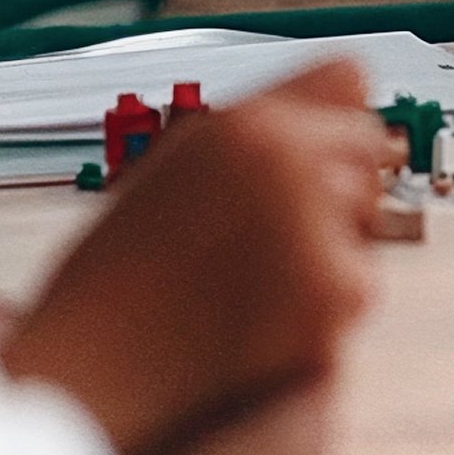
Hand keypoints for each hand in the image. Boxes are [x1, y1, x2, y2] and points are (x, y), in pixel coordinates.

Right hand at [2, 59, 395, 454]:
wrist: (83, 376)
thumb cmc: (122, 274)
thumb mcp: (181, 163)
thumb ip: (262, 127)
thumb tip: (355, 94)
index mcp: (245, 122)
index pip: (349, 78)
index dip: (330, 121)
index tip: (316, 154)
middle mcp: (287, 159)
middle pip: (369, 147)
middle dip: (338, 182)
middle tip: (273, 238)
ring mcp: (313, 224)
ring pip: (367, 217)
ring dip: (329, 246)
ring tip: (250, 284)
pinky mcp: (332, 294)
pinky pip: (360, 284)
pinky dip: (324, 308)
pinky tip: (259, 322)